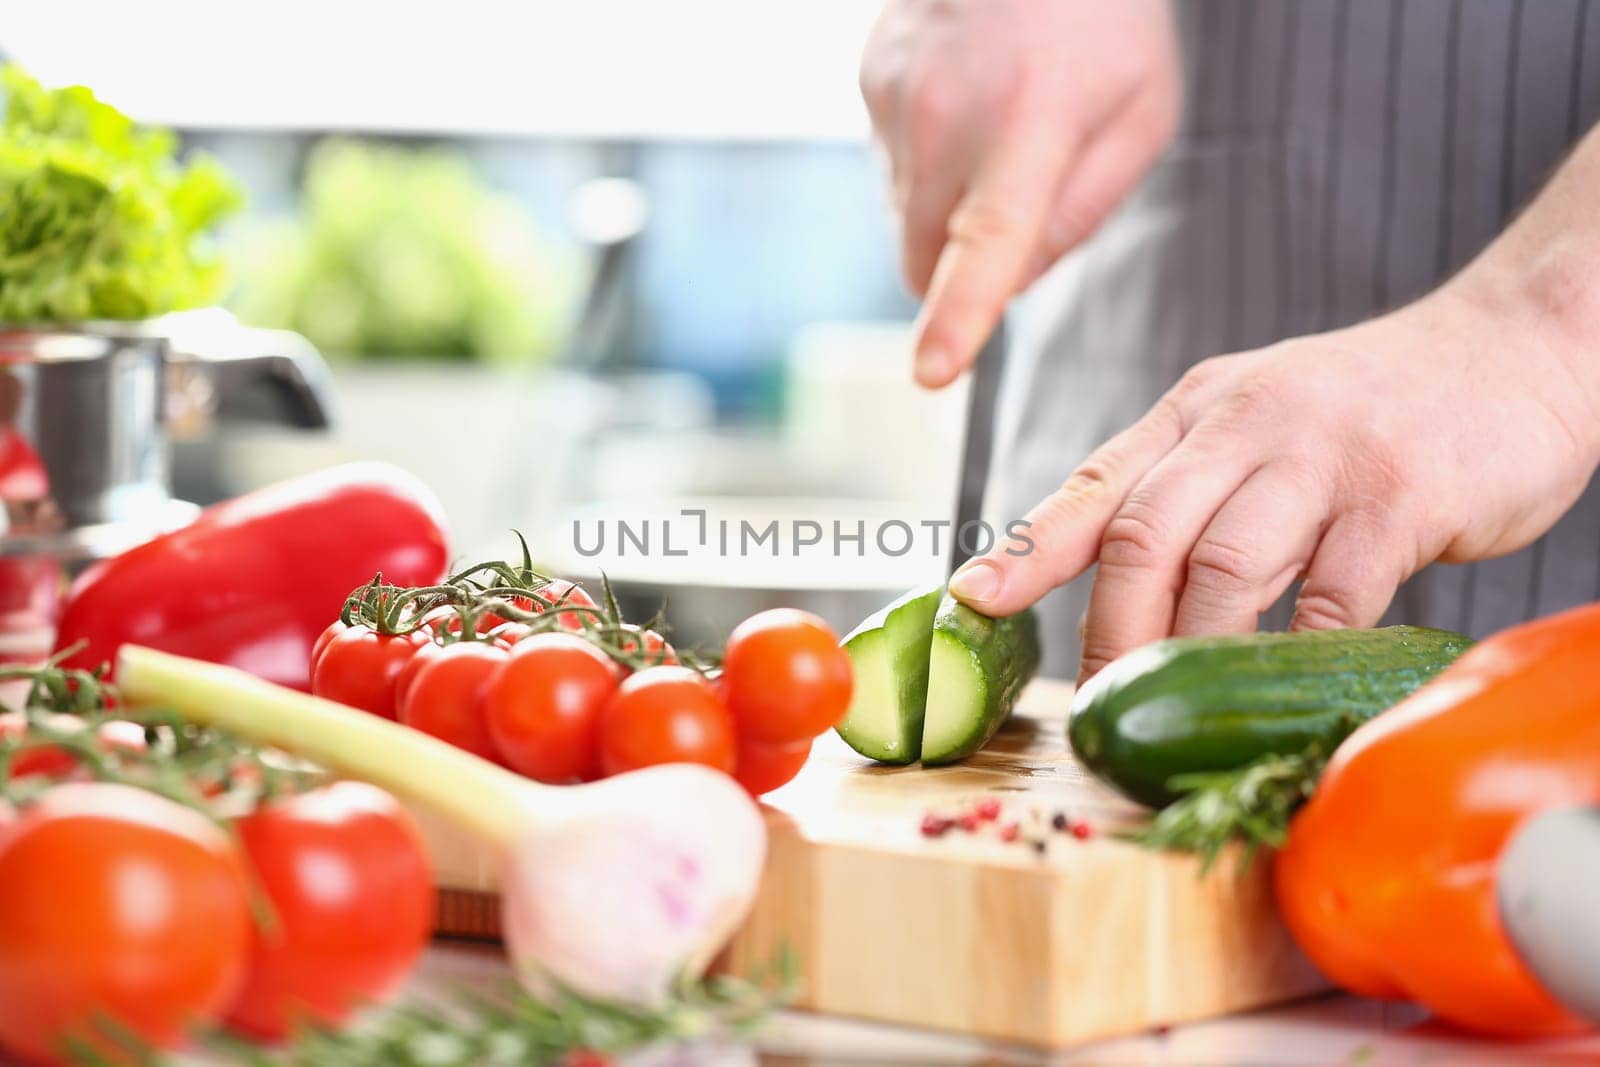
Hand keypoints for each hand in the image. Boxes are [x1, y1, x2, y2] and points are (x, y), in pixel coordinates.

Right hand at [859, 0, 1179, 386]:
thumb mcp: (1141, 113)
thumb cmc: (1104, 19)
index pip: (986, 241)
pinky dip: (929, 162)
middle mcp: (945, 115)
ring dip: (949, 209)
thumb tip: (1012, 279)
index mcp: (1029, 125)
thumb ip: (1083, 212)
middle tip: (1023, 197)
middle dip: (964, 267)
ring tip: (998, 126)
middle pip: (925, 261)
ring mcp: (894, 99)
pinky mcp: (868, 85)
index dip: (959, 315)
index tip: (931, 371)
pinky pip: (893, 169)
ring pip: (906, 220)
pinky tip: (967, 102)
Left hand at [947, 276, 1599, 683]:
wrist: (1515, 347)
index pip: (1093, 484)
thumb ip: (1191, 489)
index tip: (970, 603)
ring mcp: (1322, 455)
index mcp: (1195, 410)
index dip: (1024, 550)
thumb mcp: (1256, 420)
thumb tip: (1119, 594)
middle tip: (1102, 700)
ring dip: (1191, 649)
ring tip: (1178, 706)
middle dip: (1110, 630)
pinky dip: (1302, 648)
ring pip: (1224, 566)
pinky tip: (1288, 681)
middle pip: (1142, 534)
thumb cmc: (1369, 409)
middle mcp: (1244, 422)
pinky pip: (1335, 593)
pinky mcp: (1400, 494)